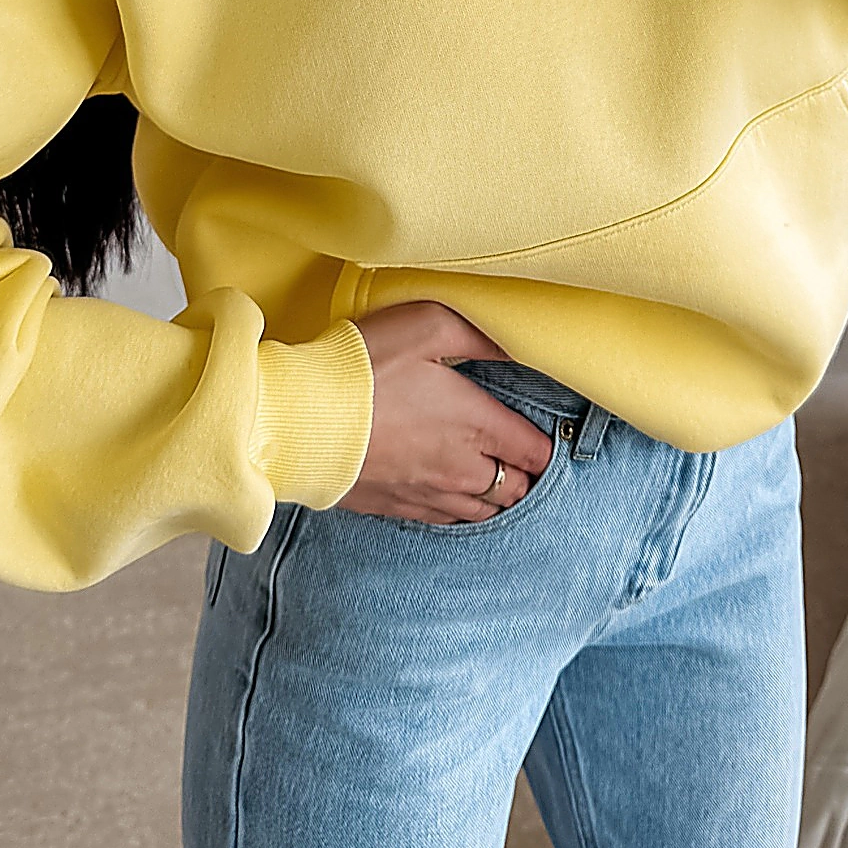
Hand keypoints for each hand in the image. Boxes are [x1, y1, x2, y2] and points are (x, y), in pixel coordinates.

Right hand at [337, 301, 555, 523]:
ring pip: (482, 512)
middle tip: (520, 455)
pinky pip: (443, 522)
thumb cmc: (365, 365)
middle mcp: (461, 468)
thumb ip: (481, 334)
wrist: (300, 418)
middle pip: (516, 489)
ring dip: (495, 497)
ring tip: (493, 478)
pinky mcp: (395, 507)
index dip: (547, 445)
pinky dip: (457, 511)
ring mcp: (427, 494)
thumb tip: (520, 344)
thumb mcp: (429, 325)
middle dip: (525, 475)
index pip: (535, 451)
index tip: (546, 434)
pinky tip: (449, 494)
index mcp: (477, 424)